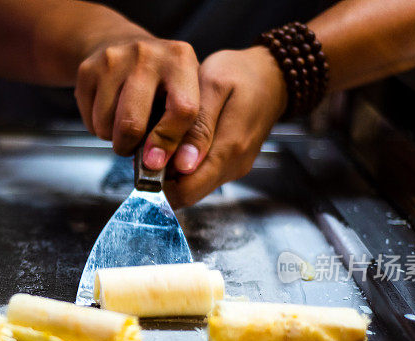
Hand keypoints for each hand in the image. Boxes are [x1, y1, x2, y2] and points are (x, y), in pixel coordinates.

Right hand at [74, 37, 199, 169]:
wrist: (119, 44)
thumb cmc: (159, 80)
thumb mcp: (184, 93)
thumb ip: (187, 129)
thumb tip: (182, 167)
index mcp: (181, 59)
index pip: (181, 109)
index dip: (169, 143)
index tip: (157, 163)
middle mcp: (147, 54)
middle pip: (132, 123)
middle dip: (130, 147)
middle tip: (135, 148)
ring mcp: (114, 59)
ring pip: (106, 126)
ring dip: (115, 139)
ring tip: (125, 124)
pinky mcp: (87, 69)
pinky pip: (89, 121)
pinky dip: (99, 128)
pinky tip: (109, 112)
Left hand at [164, 46, 287, 207]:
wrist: (272, 75)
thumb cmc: (240, 74)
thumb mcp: (214, 86)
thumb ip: (198, 127)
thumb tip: (183, 166)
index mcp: (229, 149)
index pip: (186, 191)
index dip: (158, 182)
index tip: (142, 159)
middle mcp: (233, 166)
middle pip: (187, 193)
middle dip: (162, 178)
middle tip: (148, 148)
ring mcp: (234, 168)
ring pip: (193, 187)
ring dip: (172, 172)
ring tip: (163, 141)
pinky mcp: (232, 165)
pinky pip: (202, 176)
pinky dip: (184, 165)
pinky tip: (179, 142)